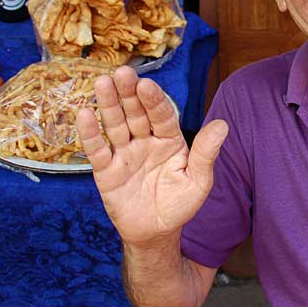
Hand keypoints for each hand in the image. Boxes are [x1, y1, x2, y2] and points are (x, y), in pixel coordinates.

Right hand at [76, 66, 228, 246]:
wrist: (156, 233)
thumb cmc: (180, 204)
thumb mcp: (198, 180)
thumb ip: (206, 153)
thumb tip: (223, 125)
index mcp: (170, 140)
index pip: (162, 115)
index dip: (154, 100)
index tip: (147, 85)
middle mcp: (145, 141)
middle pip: (136, 113)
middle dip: (129, 93)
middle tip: (122, 73)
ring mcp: (125, 154)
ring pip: (115, 125)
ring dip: (108, 105)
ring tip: (102, 83)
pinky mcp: (106, 171)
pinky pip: (98, 150)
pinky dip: (90, 134)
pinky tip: (84, 114)